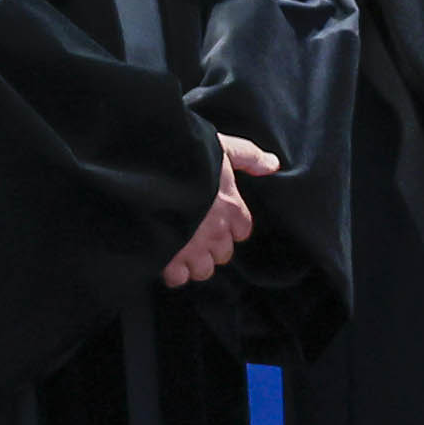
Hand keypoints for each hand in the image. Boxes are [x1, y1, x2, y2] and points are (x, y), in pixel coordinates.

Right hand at [162, 135, 280, 287]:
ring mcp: (192, 247)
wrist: (150, 168)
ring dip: (193, 262)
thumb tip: (273, 164)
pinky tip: (165, 259)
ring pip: (203, 270)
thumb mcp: (220, 147)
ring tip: (180, 249)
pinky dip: (173, 272)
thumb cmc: (186, 155)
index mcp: (230, 207)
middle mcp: (215, 231)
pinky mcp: (168, 257)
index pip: (242, 230)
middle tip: (195, 234)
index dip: (230, 227)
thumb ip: (247, 156)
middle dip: (211, 248)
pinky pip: (177, 277)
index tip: (217, 219)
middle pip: (223, 254)